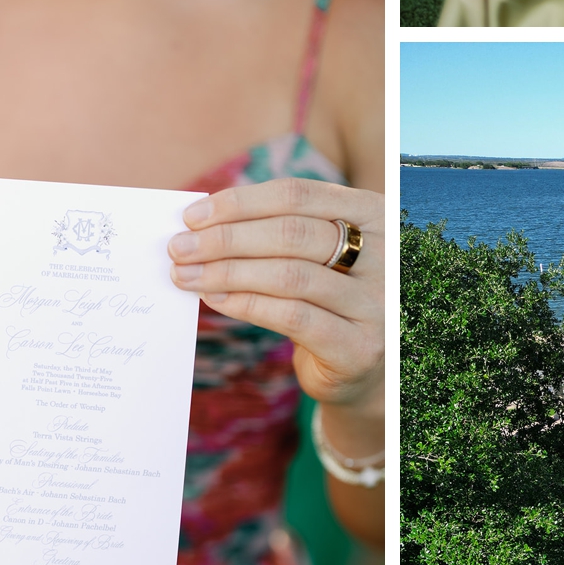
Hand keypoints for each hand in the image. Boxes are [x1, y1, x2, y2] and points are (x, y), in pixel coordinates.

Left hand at [169, 178, 383, 416]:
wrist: (367, 369)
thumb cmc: (329, 299)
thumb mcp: (319, 253)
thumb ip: (277, 230)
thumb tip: (201, 221)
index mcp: (374, 214)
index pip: (297, 195)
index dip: (240, 203)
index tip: (193, 216)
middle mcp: (384, 254)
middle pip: (291, 233)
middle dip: (225, 238)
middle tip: (179, 247)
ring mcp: (377, 303)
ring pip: (289, 275)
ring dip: (227, 272)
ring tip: (186, 274)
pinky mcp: (360, 347)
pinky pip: (292, 317)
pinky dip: (246, 304)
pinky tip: (215, 299)